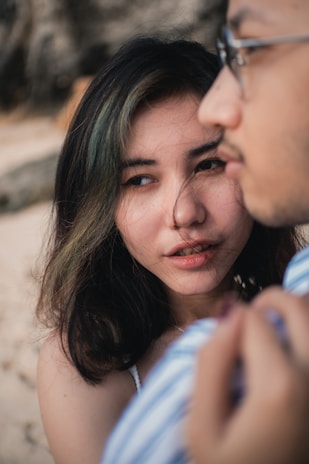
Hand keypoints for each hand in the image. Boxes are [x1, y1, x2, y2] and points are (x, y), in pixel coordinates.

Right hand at [187, 291, 308, 463]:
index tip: (225, 339)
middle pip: (298, 306)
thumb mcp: (202, 427)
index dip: (232, 321)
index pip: (254, 319)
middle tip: (254, 318)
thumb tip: (229, 315)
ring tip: (277, 330)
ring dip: (298, 312)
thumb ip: (211, 364)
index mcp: (278, 387)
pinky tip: (296, 348)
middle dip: (270, 300)